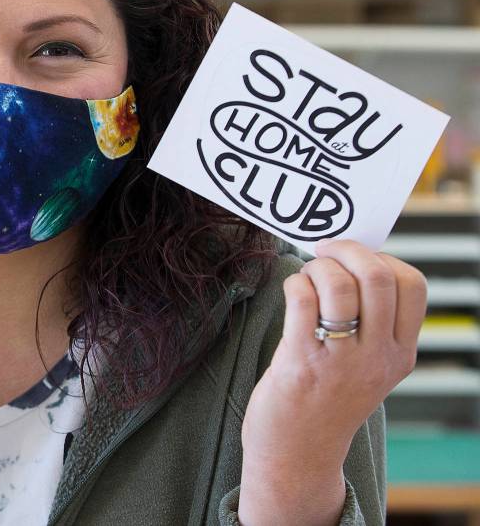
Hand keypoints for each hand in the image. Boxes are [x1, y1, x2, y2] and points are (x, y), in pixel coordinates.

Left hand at [239, 238, 426, 522]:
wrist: (298, 454)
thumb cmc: (325, 400)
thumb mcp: (367, 366)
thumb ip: (371, 323)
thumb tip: (351, 261)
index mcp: (400, 354)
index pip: (413, 286)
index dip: (383, 258)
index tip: (356, 258)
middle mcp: (377, 356)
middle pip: (377, 276)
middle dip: (347, 250)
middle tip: (324, 252)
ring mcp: (341, 360)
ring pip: (340, 284)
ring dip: (317, 267)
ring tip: (306, 277)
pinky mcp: (302, 361)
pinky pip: (302, 300)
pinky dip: (295, 283)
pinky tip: (292, 293)